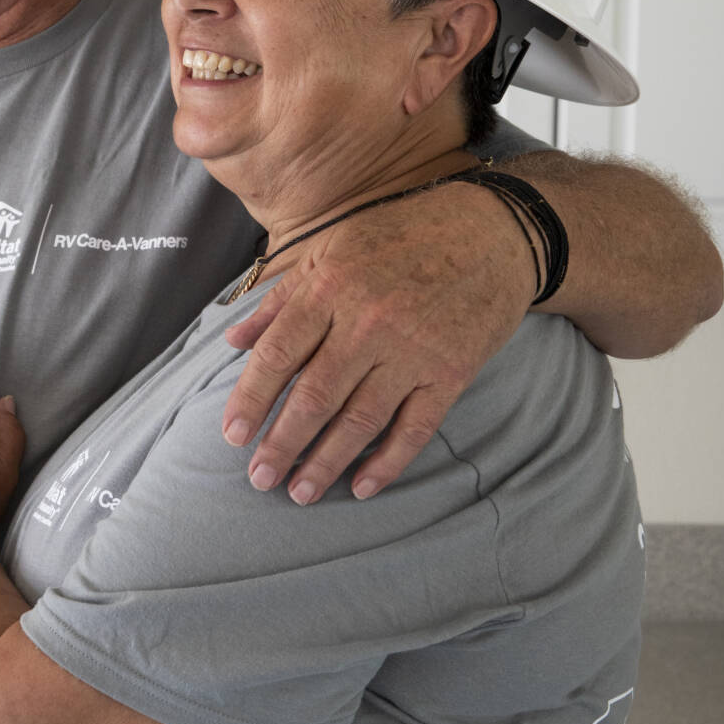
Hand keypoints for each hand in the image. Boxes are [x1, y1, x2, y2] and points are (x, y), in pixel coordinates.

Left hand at [222, 181, 533, 504]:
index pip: (278, 354)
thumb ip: (280, 300)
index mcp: (329, 288)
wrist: (491, 230)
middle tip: (260, 478)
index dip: (250, 398)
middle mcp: (367, 322)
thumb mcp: (330, 250)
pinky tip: (363, 487)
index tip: (231, 435)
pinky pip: (415, 427)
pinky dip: (388, 462)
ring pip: (360, 419)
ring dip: (326, 462)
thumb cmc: (399, 237)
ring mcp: (412, 350)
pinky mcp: (451, 371)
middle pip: (314, 396)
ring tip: (300, 493)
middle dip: (282, 443)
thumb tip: (233, 341)